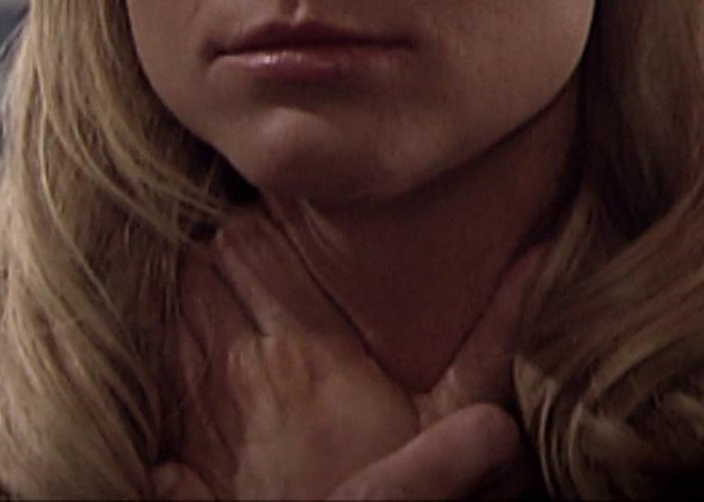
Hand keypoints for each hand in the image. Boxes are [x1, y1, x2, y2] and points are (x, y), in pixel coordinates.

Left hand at [154, 211, 545, 499]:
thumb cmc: (402, 490)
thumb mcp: (457, 416)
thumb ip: (493, 337)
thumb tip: (545, 254)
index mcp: (307, 352)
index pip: (249, 246)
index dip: (257, 228)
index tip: (280, 227)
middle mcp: (244, 372)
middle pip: (204, 269)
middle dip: (222, 255)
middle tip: (250, 257)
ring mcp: (205, 414)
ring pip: (176, 314)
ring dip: (194, 299)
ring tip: (225, 299)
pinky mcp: (182, 457)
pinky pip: (158, 380)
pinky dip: (168, 358)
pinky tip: (190, 359)